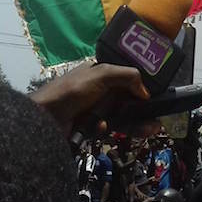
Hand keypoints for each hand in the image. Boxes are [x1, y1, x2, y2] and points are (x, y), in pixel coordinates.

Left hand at [29, 62, 157, 136]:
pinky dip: (107, 128)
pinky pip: (107, 128)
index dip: (142, 87)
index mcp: (101, 72)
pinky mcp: (90, 126)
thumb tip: (146, 92)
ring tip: (151, 129)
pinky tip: (102, 128)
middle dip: (143, 110)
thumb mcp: (102, 74)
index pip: (127, 78)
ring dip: (135, 123)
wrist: (44, 119)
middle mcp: (100, 89)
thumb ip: (127, 76)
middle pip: (128, 99)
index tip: (156, 97)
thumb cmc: (73, 91)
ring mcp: (95, 109)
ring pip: (122, 116)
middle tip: (157, 119)